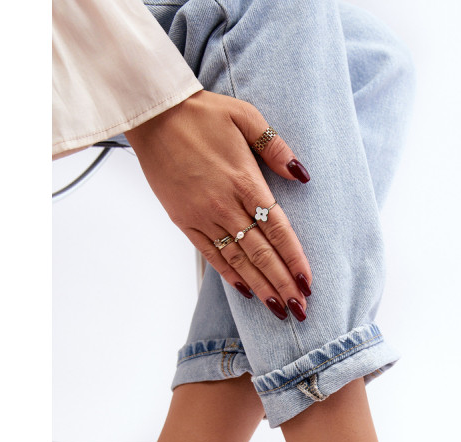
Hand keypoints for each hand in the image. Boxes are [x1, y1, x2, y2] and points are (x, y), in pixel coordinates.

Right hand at [125, 90, 311, 320]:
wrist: (153, 115)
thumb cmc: (202, 113)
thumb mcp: (246, 117)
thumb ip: (275, 148)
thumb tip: (302, 175)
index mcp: (245, 180)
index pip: (278, 229)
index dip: (294, 258)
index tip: (308, 282)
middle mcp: (225, 204)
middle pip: (262, 252)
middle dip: (283, 283)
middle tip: (300, 309)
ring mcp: (203, 216)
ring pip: (238, 260)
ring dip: (260, 287)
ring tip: (278, 309)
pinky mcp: (184, 220)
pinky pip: (211, 254)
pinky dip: (230, 274)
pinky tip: (246, 290)